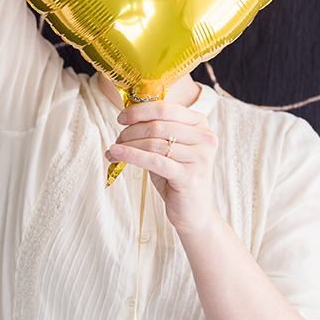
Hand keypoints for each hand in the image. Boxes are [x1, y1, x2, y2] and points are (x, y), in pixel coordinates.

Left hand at [105, 101, 218, 236]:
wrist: (193, 211)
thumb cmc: (177, 177)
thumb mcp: (169, 148)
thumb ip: (155, 130)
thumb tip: (126, 115)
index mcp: (200, 123)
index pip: (166, 108)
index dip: (139, 110)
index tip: (121, 117)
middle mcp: (205, 137)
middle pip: (158, 125)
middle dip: (131, 130)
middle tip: (117, 138)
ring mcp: (199, 157)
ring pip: (153, 143)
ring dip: (128, 144)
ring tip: (114, 150)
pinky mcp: (189, 176)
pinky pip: (154, 161)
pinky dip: (131, 156)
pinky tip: (116, 155)